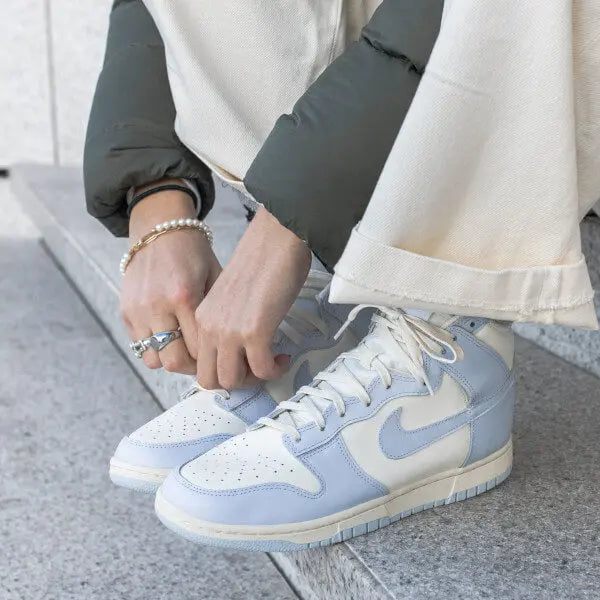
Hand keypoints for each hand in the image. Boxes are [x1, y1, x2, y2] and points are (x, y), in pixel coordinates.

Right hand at [121, 186, 220, 373]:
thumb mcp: (214, 275)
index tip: (220, 357)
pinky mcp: (126, 311)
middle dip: (192, 367)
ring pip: (153, 359)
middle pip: (174, 361)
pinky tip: (170, 338)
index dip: (211, 358)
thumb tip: (231, 345)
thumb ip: (217, 311)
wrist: (159, 227)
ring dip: (170, 359)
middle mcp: (157, 306)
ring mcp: (138, 310)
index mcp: (184, 296)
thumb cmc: (193, 252)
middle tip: (203, 361)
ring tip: (185, 350)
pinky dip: (155, 348)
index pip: (198, 348)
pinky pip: (139, 346)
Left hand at [195, 206, 310, 388]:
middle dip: (236, 382)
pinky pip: (261, 370)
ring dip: (254, 379)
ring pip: (232, 381)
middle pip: (210, 380)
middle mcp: (209, 327)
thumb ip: (227, 321)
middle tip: (257, 370)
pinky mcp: (254, 332)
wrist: (276, 241)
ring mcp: (230, 331)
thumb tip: (241, 348)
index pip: (199, 364)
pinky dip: (275, 369)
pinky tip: (283, 356)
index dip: (223, 372)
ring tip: (271, 363)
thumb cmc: (261, 263)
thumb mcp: (231, 297)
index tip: (245, 364)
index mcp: (202, 318)